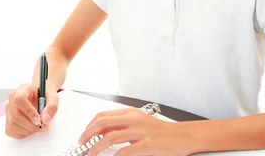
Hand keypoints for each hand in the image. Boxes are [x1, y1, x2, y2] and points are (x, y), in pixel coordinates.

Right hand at [4, 83, 58, 138]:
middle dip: (30, 125)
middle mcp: (12, 98)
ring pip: (12, 124)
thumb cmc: (45, 96)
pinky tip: (30, 129)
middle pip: (16, 114)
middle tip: (42, 127)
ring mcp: (8, 109)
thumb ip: (52, 107)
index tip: (38, 120)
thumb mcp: (53, 97)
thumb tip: (45, 119)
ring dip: (27, 130)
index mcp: (23, 89)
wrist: (40, 99)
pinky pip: (10, 130)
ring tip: (37, 128)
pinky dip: (22, 134)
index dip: (28, 111)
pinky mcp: (7, 120)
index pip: (19, 99)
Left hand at [78, 107, 192, 155]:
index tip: (83, 135)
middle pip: (103, 123)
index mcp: (130, 112)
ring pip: (110, 137)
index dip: (89, 126)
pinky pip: (124, 151)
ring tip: (91, 154)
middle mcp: (133, 119)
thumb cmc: (161, 131)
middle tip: (82, 145)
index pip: (103, 115)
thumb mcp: (140, 122)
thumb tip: (102, 133)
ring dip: (96, 147)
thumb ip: (122, 125)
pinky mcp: (147, 144)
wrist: (182, 136)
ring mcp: (140, 131)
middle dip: (88, 134)